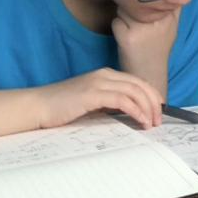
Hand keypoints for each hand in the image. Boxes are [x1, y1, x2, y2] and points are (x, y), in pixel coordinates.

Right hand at [34, 67, 162, 129]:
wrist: (38, 106)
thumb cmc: (63, 107)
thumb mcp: (92, 102)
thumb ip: (109, 103)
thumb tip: (131, 112)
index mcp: (106, 75)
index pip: (137, 81)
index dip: (152, 95)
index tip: (159, 110)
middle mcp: (104, 75)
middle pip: (140, 85)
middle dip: (154, 102)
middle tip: (159, 120)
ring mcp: (98, 82)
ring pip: (134, 91)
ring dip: (147, 108)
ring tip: (151, 123)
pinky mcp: (92, 93)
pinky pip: (122, 100)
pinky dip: (135, 110)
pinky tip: (140, 120)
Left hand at [112, 9, 180, 65]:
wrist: (149, 74)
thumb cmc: (158, 48)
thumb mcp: (172, 26)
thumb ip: (171, 6)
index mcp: (171, 14)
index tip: (146, 6)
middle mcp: (159, 19)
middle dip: (132, 6)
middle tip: (138, 23)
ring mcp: (143, 28)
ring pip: (124, 8)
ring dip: (123, 17)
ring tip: (132, 30)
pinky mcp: (128, 37)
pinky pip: (116, 22)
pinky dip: (117, 29)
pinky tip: (126, 39)